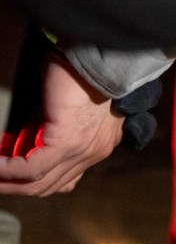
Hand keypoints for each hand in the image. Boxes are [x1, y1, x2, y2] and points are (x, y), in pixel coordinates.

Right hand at [0, 54, 122, 195]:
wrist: (97, 57)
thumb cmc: (80, 73)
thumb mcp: (68, 109)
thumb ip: (54, 130)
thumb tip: (24, 143)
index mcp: (98, 145)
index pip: (64, 180)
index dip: (33, 183)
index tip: (10, 177)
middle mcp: (95, 153)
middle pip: (50, 186)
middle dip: (15, 187)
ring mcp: (84, 151)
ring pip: (39, 183)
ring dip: (8, 182)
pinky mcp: (68, 142)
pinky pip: (32, 169)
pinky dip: (8, 169)